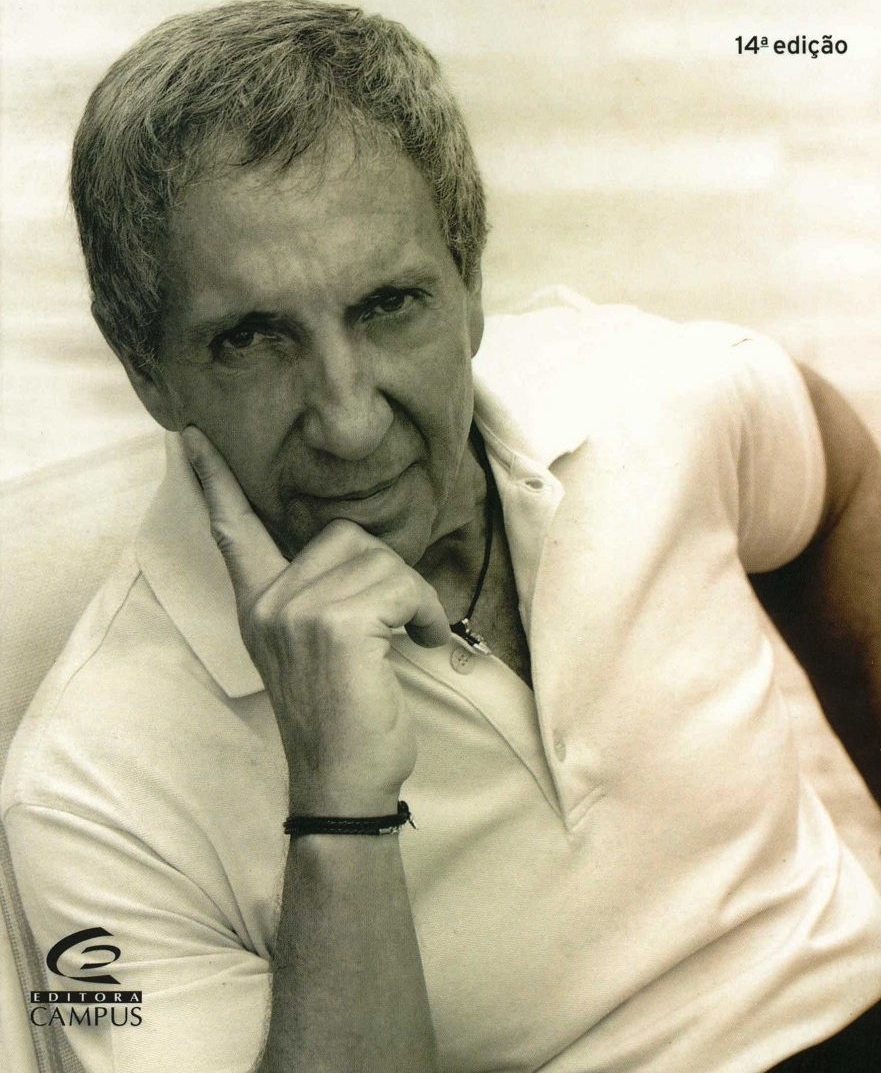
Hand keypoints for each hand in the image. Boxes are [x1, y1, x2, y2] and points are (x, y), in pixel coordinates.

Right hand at [182, 427, 449, 815]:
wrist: (343, 786)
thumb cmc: (341, 719)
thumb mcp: (310, 648)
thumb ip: (315, 595)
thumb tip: (359, 552)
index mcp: (258, 603)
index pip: (232, 530)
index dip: (213, 480)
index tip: (190, 436)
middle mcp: (270, 601)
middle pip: (347, 535)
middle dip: (386, 574)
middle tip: (396, 623)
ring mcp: (299, 611)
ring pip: (381, 560)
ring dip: (412, 599)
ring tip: (407, 639)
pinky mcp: (337, 624)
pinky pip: (401, 586)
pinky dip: (424, 612)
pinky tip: (420, 645)